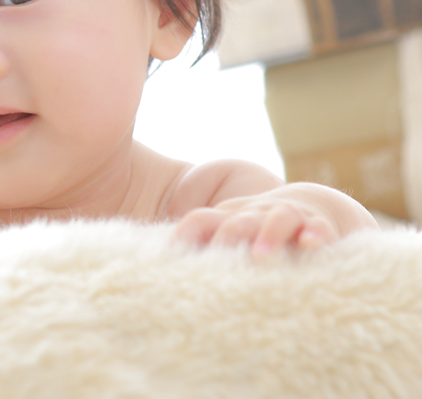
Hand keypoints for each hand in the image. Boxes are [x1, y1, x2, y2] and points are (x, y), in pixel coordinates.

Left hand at [172, 195, 339, 256]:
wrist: (309, 206)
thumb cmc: (258, 231)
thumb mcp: (230, 236)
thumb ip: (206, 253)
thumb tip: (170, 285)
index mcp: (229, 219)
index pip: (201, 220)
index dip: (185, 236)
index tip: (170, 257)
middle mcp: (256, 216)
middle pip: (238, 221)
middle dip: (228, 238)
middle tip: (218, 260)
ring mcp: (288, 219)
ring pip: (279, 218)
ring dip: (268, 236)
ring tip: (260, 257)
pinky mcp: (318, 227)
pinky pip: (319, 227)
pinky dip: (316, 234)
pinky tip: (310, 244)